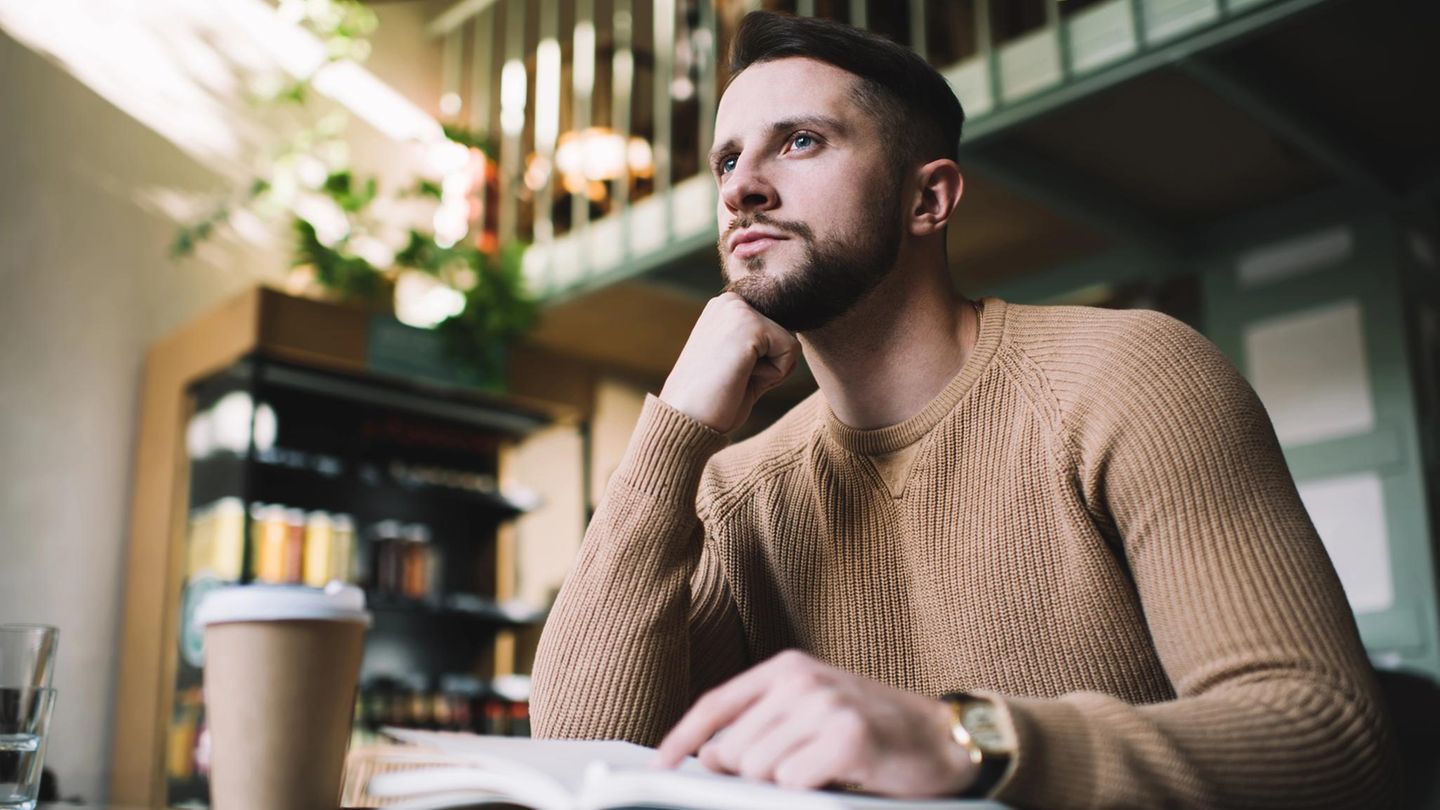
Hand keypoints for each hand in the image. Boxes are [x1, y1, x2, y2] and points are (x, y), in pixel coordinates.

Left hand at [651, 650, 975, 796]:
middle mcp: (801, 680)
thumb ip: (760, 727)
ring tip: (821, 770)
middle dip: (751, 775)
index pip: (715, 704)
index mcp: (787, 669)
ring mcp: (824, 705)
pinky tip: (837, 776)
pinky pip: (793, 782)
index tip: (659, 766)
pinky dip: (810, 790)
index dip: (681, 739)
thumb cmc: (872, 730)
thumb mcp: (811, 714)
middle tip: (796, 771)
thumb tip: (708, 756)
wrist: (941, 739)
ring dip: (785, 784)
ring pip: (758, 770)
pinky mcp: (846, 737)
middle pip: (731, 749)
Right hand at [659, 292, 800, 433]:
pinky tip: (740, 377)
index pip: (776, 332)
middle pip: (786, 336)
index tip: (730, 374)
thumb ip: (761, 346)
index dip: (763, 363)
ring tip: (734, 377)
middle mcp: (730, 301)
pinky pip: (791, 352)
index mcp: (725, 308)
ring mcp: (739, 309)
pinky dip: (774, 375)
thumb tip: (792, 339)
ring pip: (790, 344)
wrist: (686, 420)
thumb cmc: (711, 401)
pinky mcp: (750, 324)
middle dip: (769, 366)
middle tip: (732, 378)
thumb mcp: (737, 362)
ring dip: (770, 371)